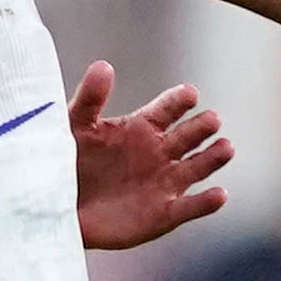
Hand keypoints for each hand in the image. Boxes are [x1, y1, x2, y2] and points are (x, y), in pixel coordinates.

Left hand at [69, 63, 230, 250]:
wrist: (55, 207)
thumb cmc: (63, 162)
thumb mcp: (72, 127)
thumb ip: (89, 98)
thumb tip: (103, 66)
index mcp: (141, 127)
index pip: (169, 107)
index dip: (180, 100)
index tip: (190, 94)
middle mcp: (159, 152)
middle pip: (190, 135)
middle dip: (202, 127)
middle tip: (210, 121)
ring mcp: (164, 182)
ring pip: (198, 167)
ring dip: (214, 157)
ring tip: (225, 148)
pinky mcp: (164, 213)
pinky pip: (190, 207)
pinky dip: (207, 202)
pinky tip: (218, 195)